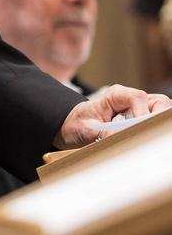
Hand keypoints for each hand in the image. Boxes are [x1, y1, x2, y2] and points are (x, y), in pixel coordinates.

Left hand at [53, 84, 171, 148]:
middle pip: (157, 101)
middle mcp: (129, 98)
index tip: (141, 128)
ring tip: (151, 137)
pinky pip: (156, 119)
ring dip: (158, 123)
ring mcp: (138, 108)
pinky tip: (150, 138)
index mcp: (115, 95)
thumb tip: (118, 137)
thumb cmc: (79, 124)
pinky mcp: (141, 118)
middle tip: (152, 134)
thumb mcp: (86, 129)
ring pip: (160, 109)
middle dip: (158, 117)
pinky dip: (155, 128)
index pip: (138, 97)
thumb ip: (102, 133)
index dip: (143, 112)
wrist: (74, 126)